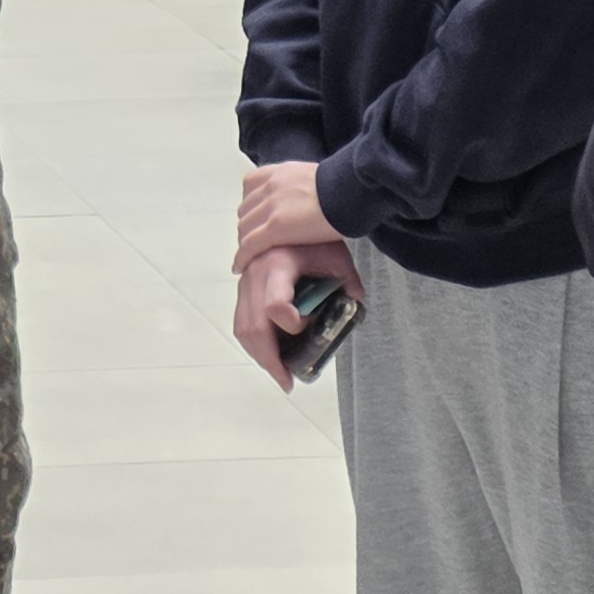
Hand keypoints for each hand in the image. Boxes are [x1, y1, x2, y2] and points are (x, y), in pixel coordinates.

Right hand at [232, 236, 357, 388]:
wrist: (294, 214)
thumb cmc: (318, 237)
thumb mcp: (338, 260)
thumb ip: (348, 288)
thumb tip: (353, 315)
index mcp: (278, 264)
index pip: (274, 306)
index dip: (291, 325)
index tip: (309, 327)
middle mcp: (256, 273)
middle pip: (253, 326)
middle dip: (270, 359)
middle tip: (288, 379)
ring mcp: (246, 280)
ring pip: (242, 327)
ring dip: (259, 355)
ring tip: (279, 371)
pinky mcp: (244, 286)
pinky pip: (240, 320)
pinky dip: (253, 342)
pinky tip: (270, 354)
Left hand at [234, 159, 340, 269]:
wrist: (350, 191)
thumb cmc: (344, 188)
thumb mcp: (316, 178)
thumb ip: (302, 186)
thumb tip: (306, 198)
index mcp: (279, 172)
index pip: (250, 187)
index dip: (252, 206)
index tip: (258, 219)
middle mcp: (270, 186)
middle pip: (246, 210)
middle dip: (249, 227)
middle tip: (256, 242)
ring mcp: (270, 207)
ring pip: (244, 228)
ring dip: (245, 243)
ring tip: (251, 257)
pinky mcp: (275, 228)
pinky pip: (249, 245)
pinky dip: (242, 257)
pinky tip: (241, 267)